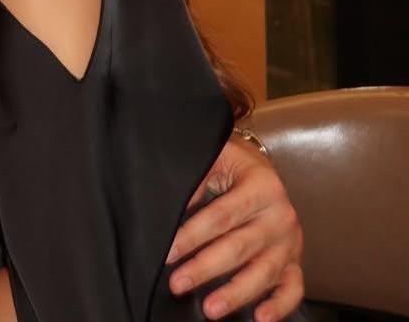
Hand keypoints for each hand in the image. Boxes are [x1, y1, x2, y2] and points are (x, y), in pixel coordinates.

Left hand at [167, 137, 303, 320]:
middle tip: (179, 283)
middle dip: (206, 268)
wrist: (260, 165)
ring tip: (211, 308)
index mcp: (261, 187)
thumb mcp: (215, 157)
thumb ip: (196, 179)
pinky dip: (279, 306)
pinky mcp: (295, 260)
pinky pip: (292, 287)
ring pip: (264, 272)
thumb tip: (176, 205)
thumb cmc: (232, 163)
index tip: (168, 253)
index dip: (192, 236)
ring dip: (236, 293)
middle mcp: (280, 216)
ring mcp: (290, 241)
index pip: (221, 216)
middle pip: (239, 247)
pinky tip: (261, 319)